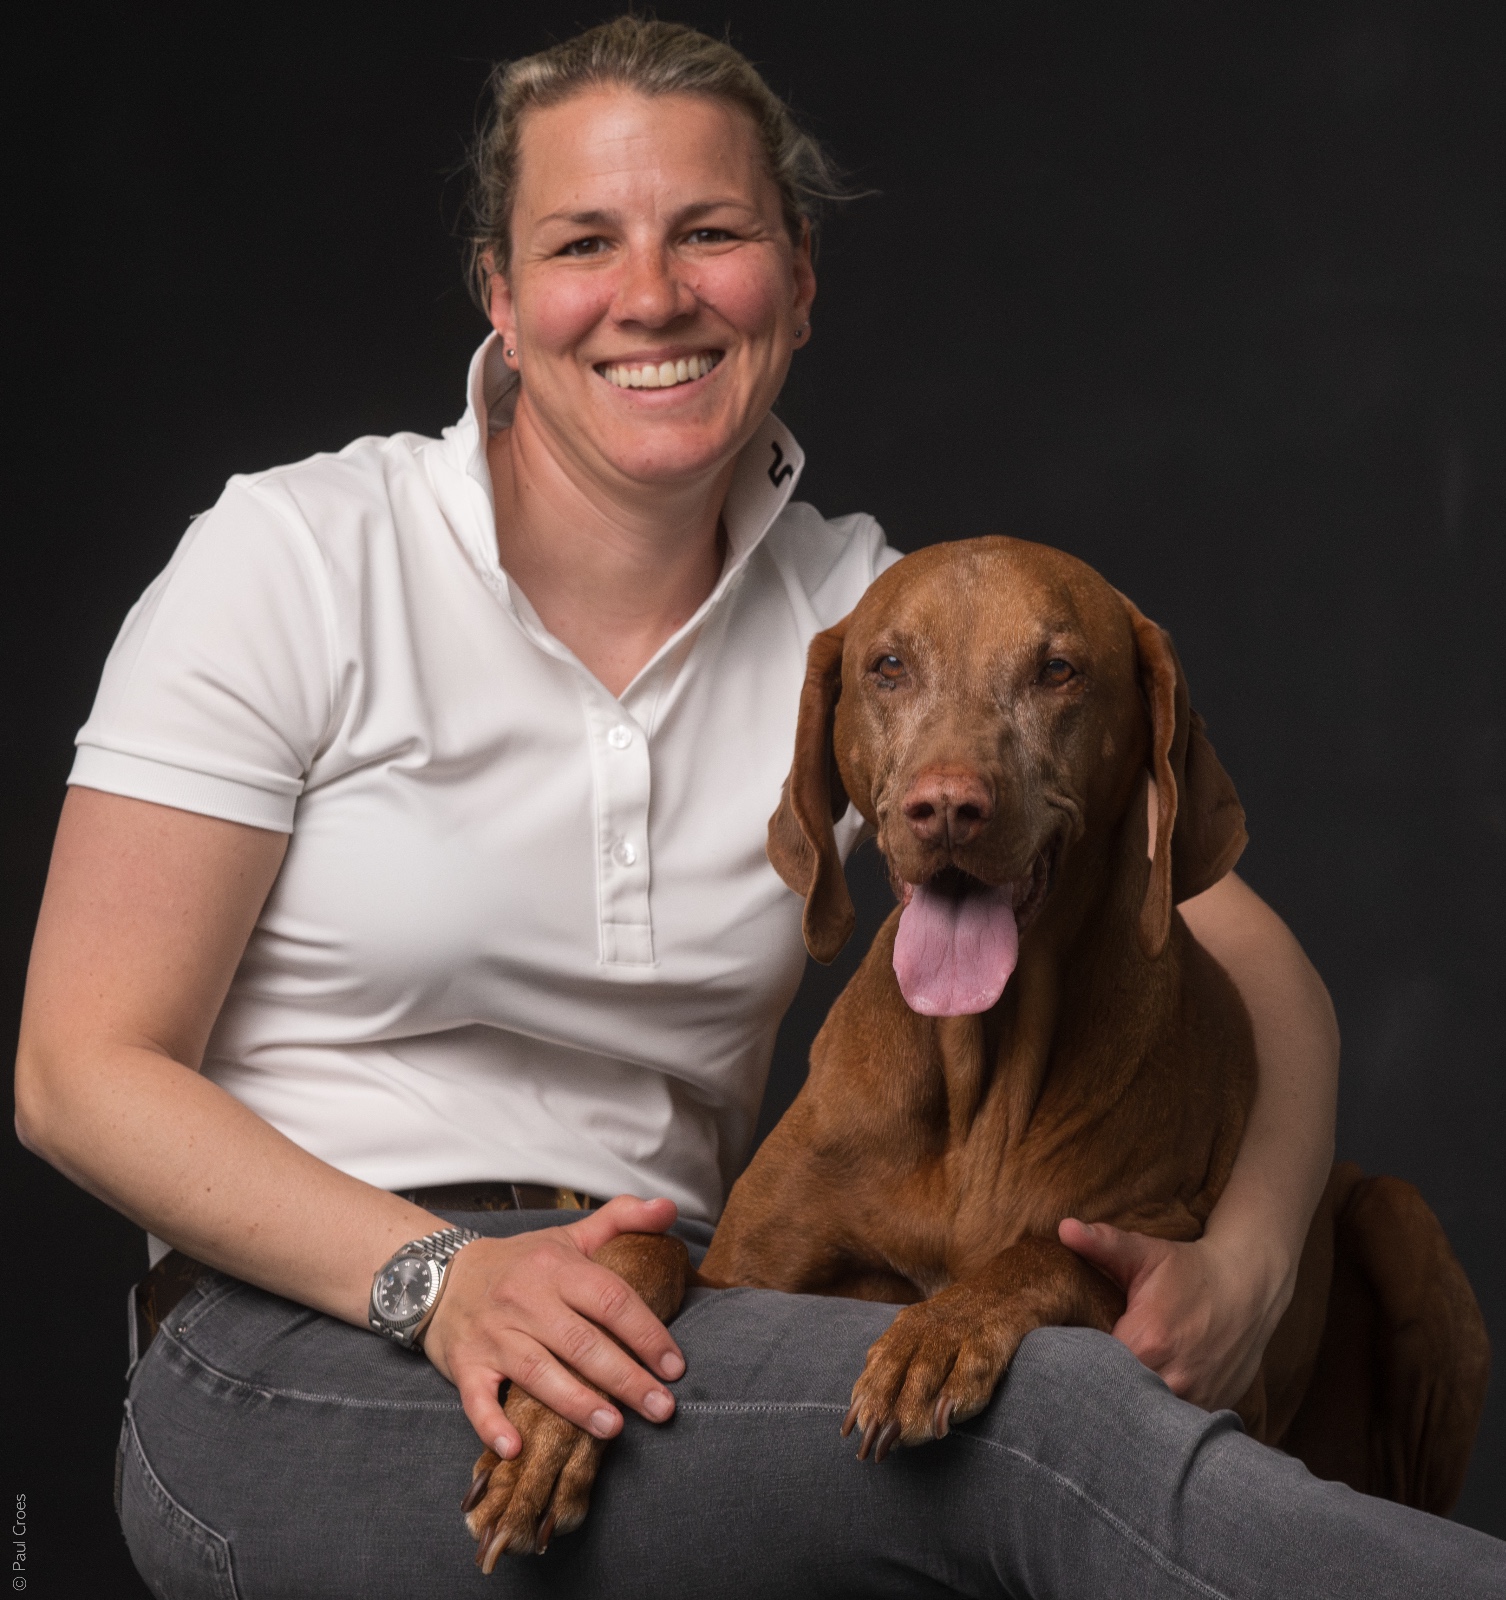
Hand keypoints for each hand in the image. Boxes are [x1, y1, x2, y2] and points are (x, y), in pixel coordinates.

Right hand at [421, 1195, 686, 1459]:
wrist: (441, 1276)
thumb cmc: (521, 1262)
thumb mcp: (570, 1235)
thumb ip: (623, 1218)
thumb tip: (669, 1208)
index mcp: (555, 1267)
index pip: (610, 1299)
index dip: (647, 1333)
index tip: (675, 1366)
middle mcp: (525, 1300)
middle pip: (582, 1343)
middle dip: (626, 1378)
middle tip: (662, 1408)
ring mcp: (493, 1335)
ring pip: (539, 1373)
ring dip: (577, 1404)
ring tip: (614, 1428)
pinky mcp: (465, 1366)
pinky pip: (478, 1399)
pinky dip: (494, 1425)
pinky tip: (517, 1448)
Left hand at [1057, 1218, 1291, 1409]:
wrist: (1249, 1287)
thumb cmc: (1191, 1271)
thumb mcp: (1145, 1253)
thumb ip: (1102, 1244)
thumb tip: (1064, 1228)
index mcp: (1147, 1341)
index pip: (1094, 1371)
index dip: (1077, 1367)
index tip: (1065, 1361)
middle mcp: (1172, 1378)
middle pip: (1120, 1400)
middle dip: (1100, 1392)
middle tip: (1085, 1380)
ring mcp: (1195, 1398)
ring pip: (1147, 1416)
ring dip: (1130, 1406)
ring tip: (1112, 1393)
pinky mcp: (1212, 1407)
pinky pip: (1175, 1423)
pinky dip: (1158, 1415)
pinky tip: (1145, 1401)